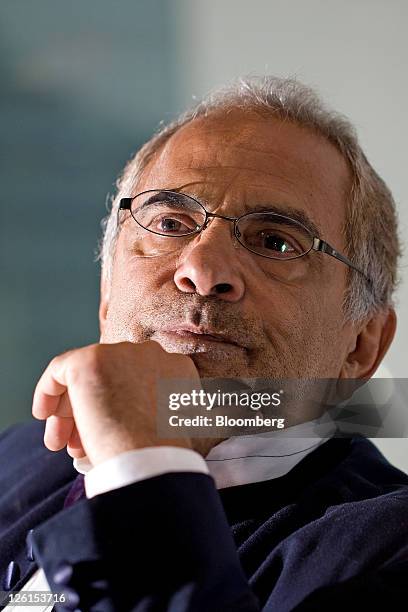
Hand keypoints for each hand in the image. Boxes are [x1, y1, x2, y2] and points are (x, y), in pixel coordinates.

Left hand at [32, 341, 199, 465]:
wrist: (153, 460)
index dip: (119, 408)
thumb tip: (142, 425)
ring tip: (61, 443)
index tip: (108, 436)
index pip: (137, 382)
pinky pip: (62, 369)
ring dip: (73, 409)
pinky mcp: (91, 360)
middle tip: (78, 444)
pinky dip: (49, 390)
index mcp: (178, 370)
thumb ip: (165, 415)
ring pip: (88, 376)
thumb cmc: (165, 458)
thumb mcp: (179, 430)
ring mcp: (121, 354)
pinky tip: (45, 414)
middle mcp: (152, 354)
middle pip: (112, 377)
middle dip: (95, 410)